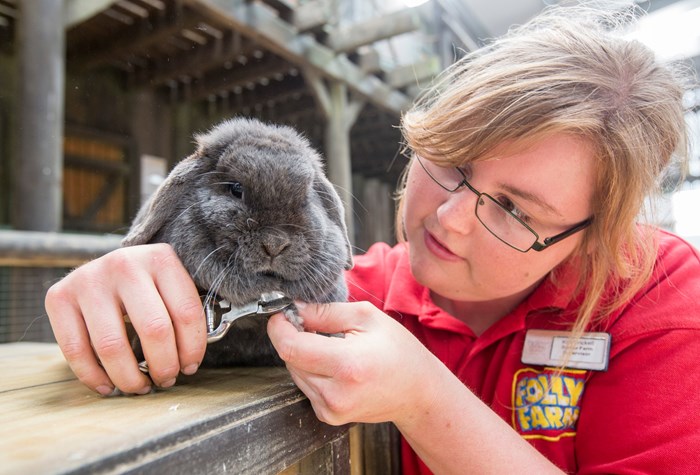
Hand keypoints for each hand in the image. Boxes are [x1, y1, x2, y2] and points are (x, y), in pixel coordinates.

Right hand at [45, 243, 206, 394]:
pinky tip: (107, 386)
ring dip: (129, 378)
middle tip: (166, 380)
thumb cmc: (149, 285)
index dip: (192, 349)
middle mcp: (124, 265)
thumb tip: (188, 365)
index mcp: (160, 259)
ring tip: (139, 386)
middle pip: (154, 329)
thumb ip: (184, 315)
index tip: (189, 367)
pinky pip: (76, 350)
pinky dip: (93, 377)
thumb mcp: (172, 286)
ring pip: (112, 346)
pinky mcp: (59, 297)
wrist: (110, 265)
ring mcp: (89, 280)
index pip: (186, 313)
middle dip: (164, 366)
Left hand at [267, 301, 441, 425]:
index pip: (291, 347)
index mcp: (347, 365)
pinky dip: (311, 371)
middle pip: (290, 359)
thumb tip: (294, 309)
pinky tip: (334, 365)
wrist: (418, 393)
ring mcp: (330, 409)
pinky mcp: (328, 416)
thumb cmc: (398, 351)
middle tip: (310, 323)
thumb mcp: (366, 318)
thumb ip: (325, 312)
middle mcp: (335, 393)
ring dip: (303, 354)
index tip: (282, 313)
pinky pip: (305, 386)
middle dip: (293, 337)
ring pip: (295, 372)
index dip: (279, 327)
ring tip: (329, 345)